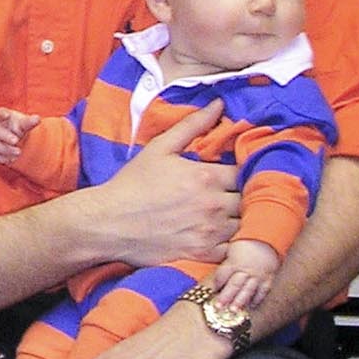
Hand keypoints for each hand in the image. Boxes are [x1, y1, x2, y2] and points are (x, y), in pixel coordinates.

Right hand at [0, 107, 39, 164]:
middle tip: (16, 141)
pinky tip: (11, 159)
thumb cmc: (17, 128)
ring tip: (18, 153)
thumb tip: (37, 118)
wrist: (13, 140)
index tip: (8, 115)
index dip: (2, 114)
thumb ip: (29, 122)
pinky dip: (1, 157)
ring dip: (5, 149)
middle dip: (5, 136)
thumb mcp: (24, 124)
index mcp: (0, 116)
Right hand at [88, 101, 239, 267]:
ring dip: (240, 219)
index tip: (233, 173)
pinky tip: (219, 235)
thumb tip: (218, 105)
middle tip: (231, 193)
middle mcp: (213, 205)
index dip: (243, 171)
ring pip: (246, 225)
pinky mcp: (203, 254)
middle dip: (243, 195)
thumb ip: (192, 125)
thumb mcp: (159, 148)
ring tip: (226, 214)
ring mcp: (210, 232)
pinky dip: (232, 243)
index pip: (246, 171)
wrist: (108, 223)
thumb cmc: (132, 184)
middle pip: (249, 199)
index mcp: (206, 176)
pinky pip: (234, 250)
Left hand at [213, 239, 279, 310]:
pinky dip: (257, 299)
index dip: (216, 283)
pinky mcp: (268, 280)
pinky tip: (251, 307)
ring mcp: (258, 276)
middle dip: (226, 296)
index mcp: (234, 261)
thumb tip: (205, 258)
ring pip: (248, 290)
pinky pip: (263, 291)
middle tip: (218, 306)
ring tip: (233, 310)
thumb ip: (221, 258)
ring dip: (240, 301)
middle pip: (234, 284)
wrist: (267, 243)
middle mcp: (246, 269)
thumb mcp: (231, 248)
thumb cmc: (244, 246)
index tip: (211, 292)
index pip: (222, 274)